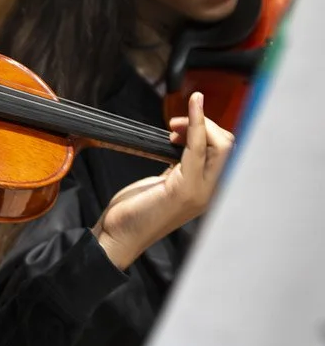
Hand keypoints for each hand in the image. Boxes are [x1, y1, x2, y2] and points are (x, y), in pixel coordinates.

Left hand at [93, 92, 232, 269]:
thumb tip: (183, 141)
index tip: (184, 120)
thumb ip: (178, 166)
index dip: (208, 129)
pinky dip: (196, 123)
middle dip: (204, 124)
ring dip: (198, 124)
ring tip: (172, 128)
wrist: (119, 237)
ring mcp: (201, 192)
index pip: (226, 153)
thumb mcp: (163, 183)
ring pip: (221, 146)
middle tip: (175, 124)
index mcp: (205, 190)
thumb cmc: (135, 210)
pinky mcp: (185, 190)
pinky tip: (191, 108)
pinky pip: (198, 149)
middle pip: (228, 146)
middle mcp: (210, 192)